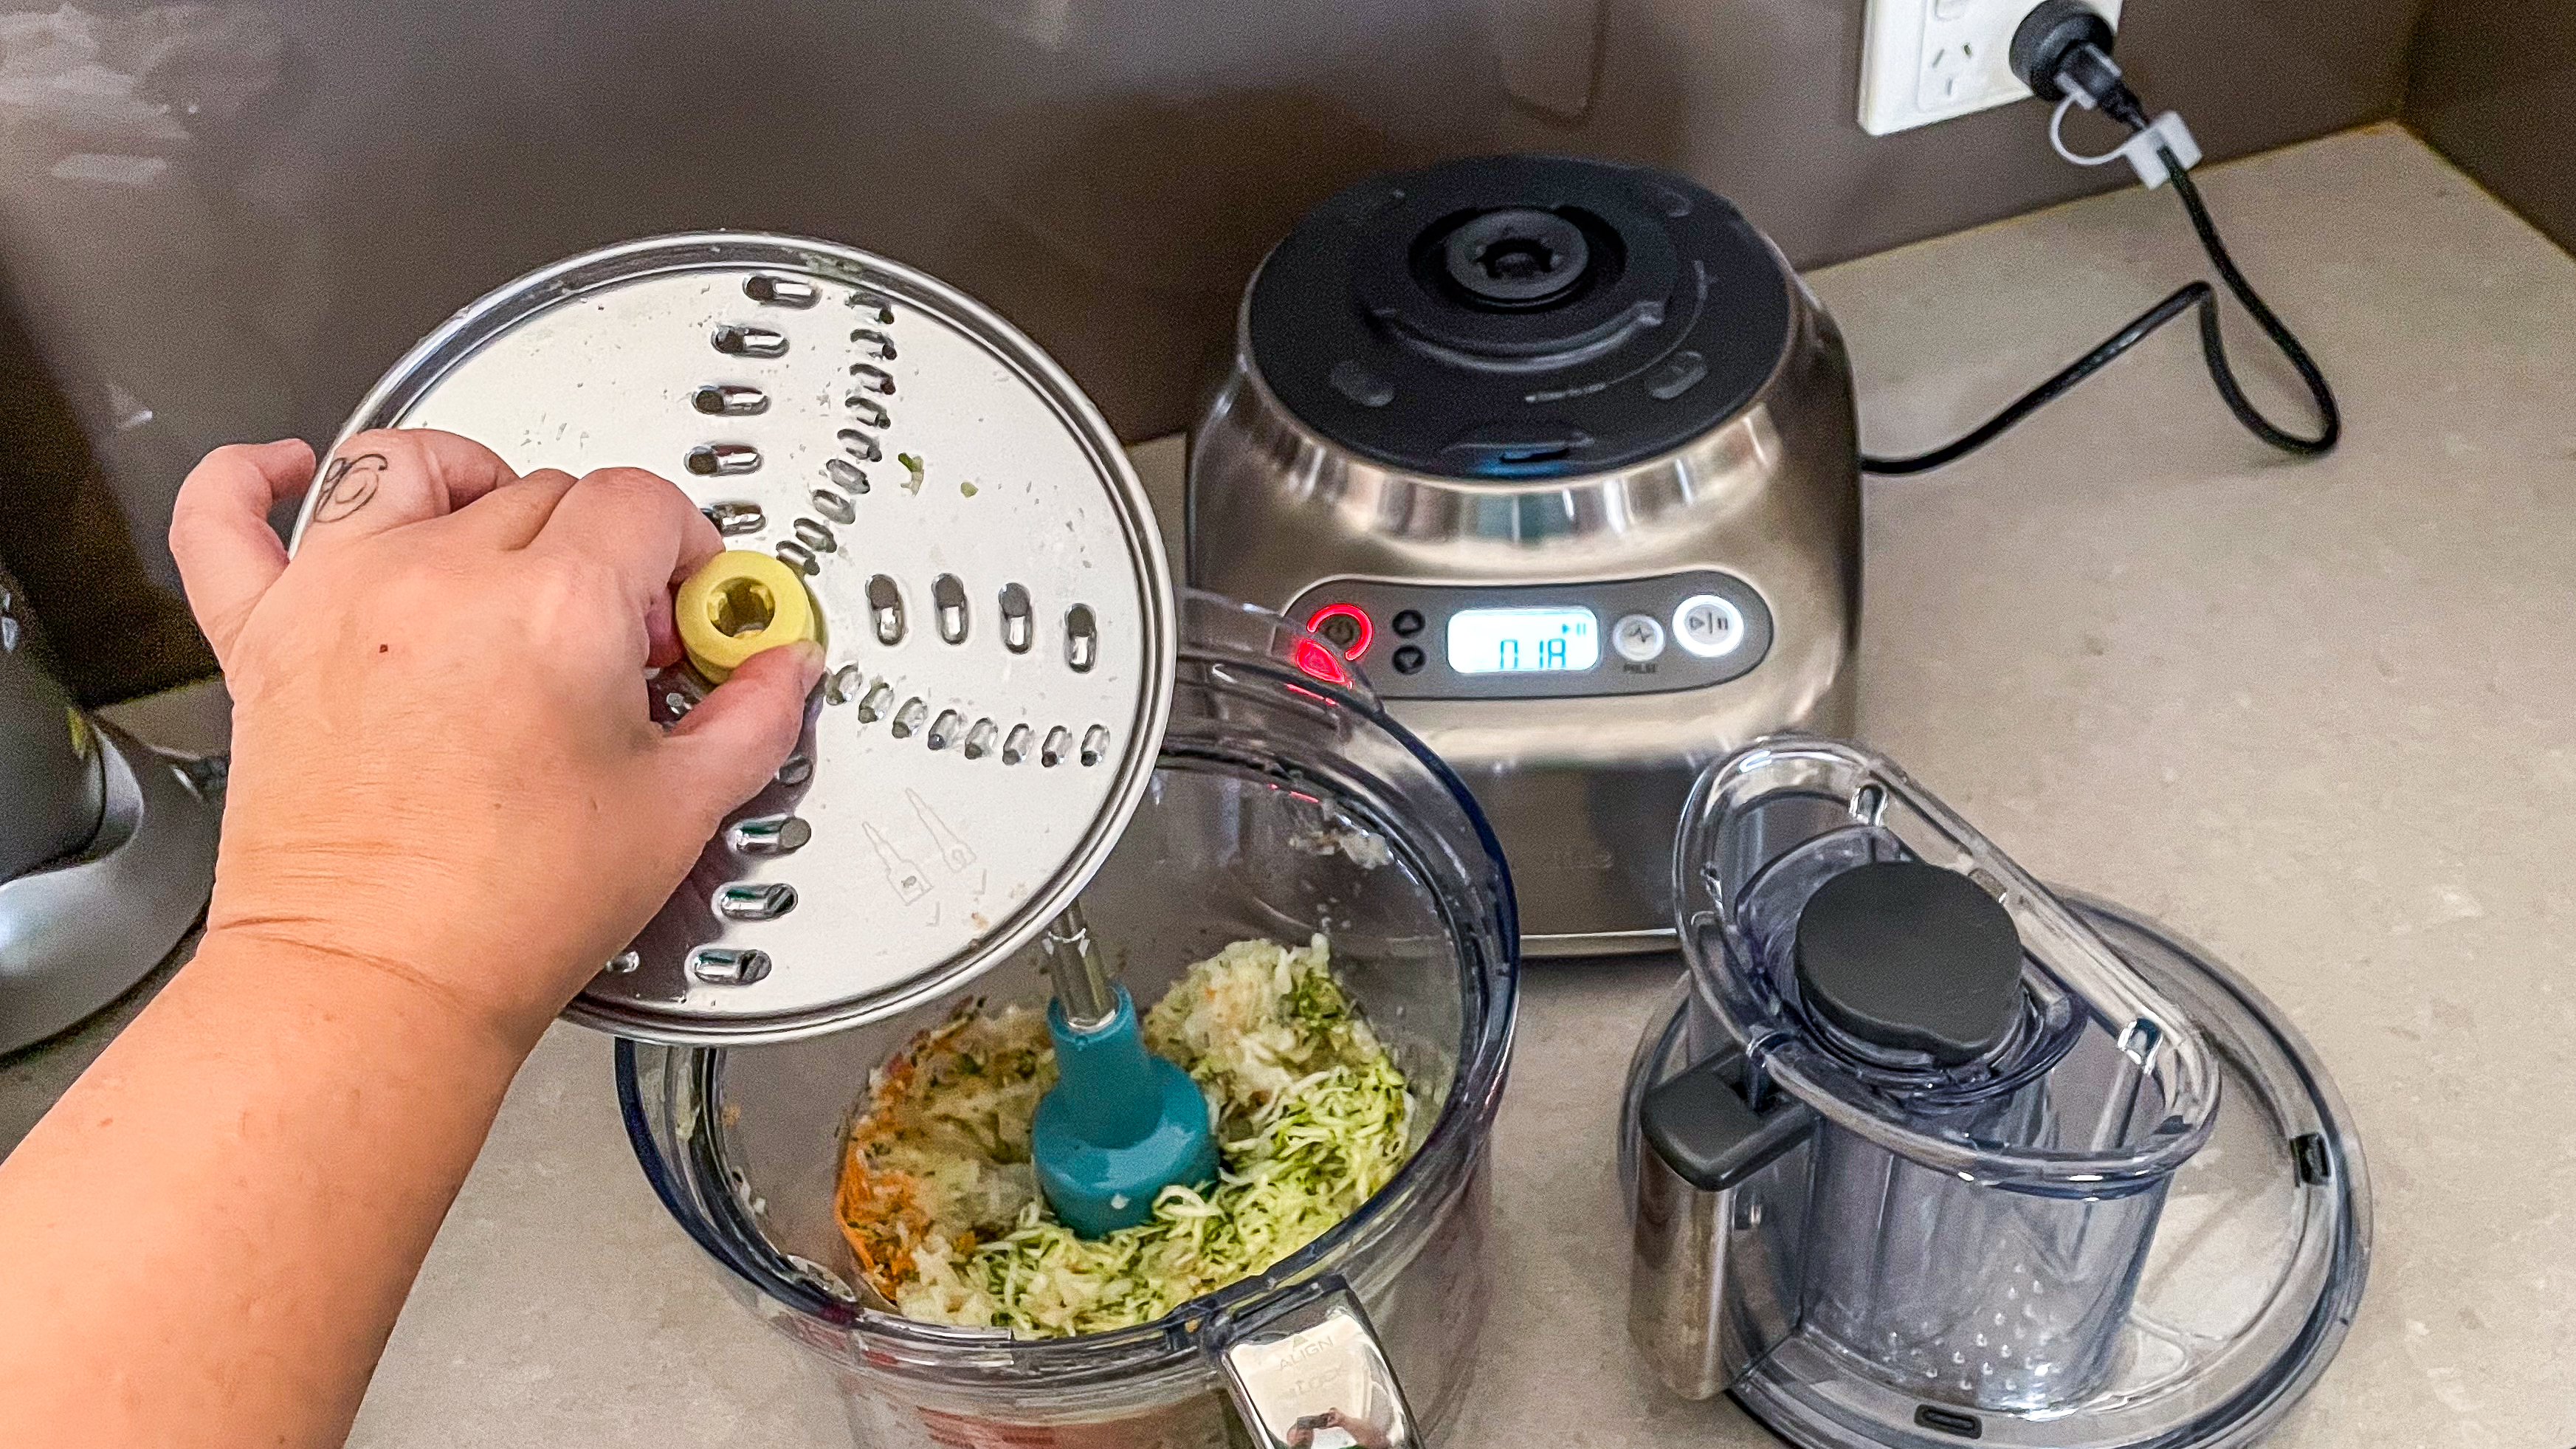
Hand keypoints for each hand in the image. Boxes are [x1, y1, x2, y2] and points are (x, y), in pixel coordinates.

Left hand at [170, 430, 821, 1044]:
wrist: (378, 982)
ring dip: (468, 478)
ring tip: (494, 528)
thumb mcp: (677, 812)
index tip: (687, 607)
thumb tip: (784, 669)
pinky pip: (223, 520)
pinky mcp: (263, 636)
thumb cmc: (511, 911)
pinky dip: (242, 481)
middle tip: (613, 639)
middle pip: (544, 491)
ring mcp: (342, 596)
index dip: (684, 548)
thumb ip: (750, 719)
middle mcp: (444, 576)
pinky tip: (279, 471)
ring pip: (407, 467)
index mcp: (558, 606)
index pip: (643, 504)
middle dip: (599, 549)